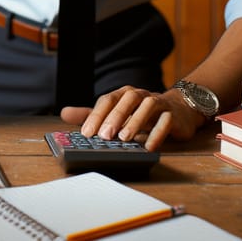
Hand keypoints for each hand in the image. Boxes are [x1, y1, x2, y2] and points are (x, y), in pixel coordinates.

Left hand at [60, 86, 204, 150]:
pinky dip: (157, 133)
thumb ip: (91, 114)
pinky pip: (166, 121)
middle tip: (104, 136)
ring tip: (124, 139)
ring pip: (146, 106)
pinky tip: (149, 146)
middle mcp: (139, 95)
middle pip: (126, 100)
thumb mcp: (115, 113)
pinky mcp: (172, 115)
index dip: (96, 115)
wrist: (177, 110)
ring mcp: (157, 102)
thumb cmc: (140, 113)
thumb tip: (64, 113)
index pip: (107, 100)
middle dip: (114, 117)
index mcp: (122, 94)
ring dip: (135, 121)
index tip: (86, 133)